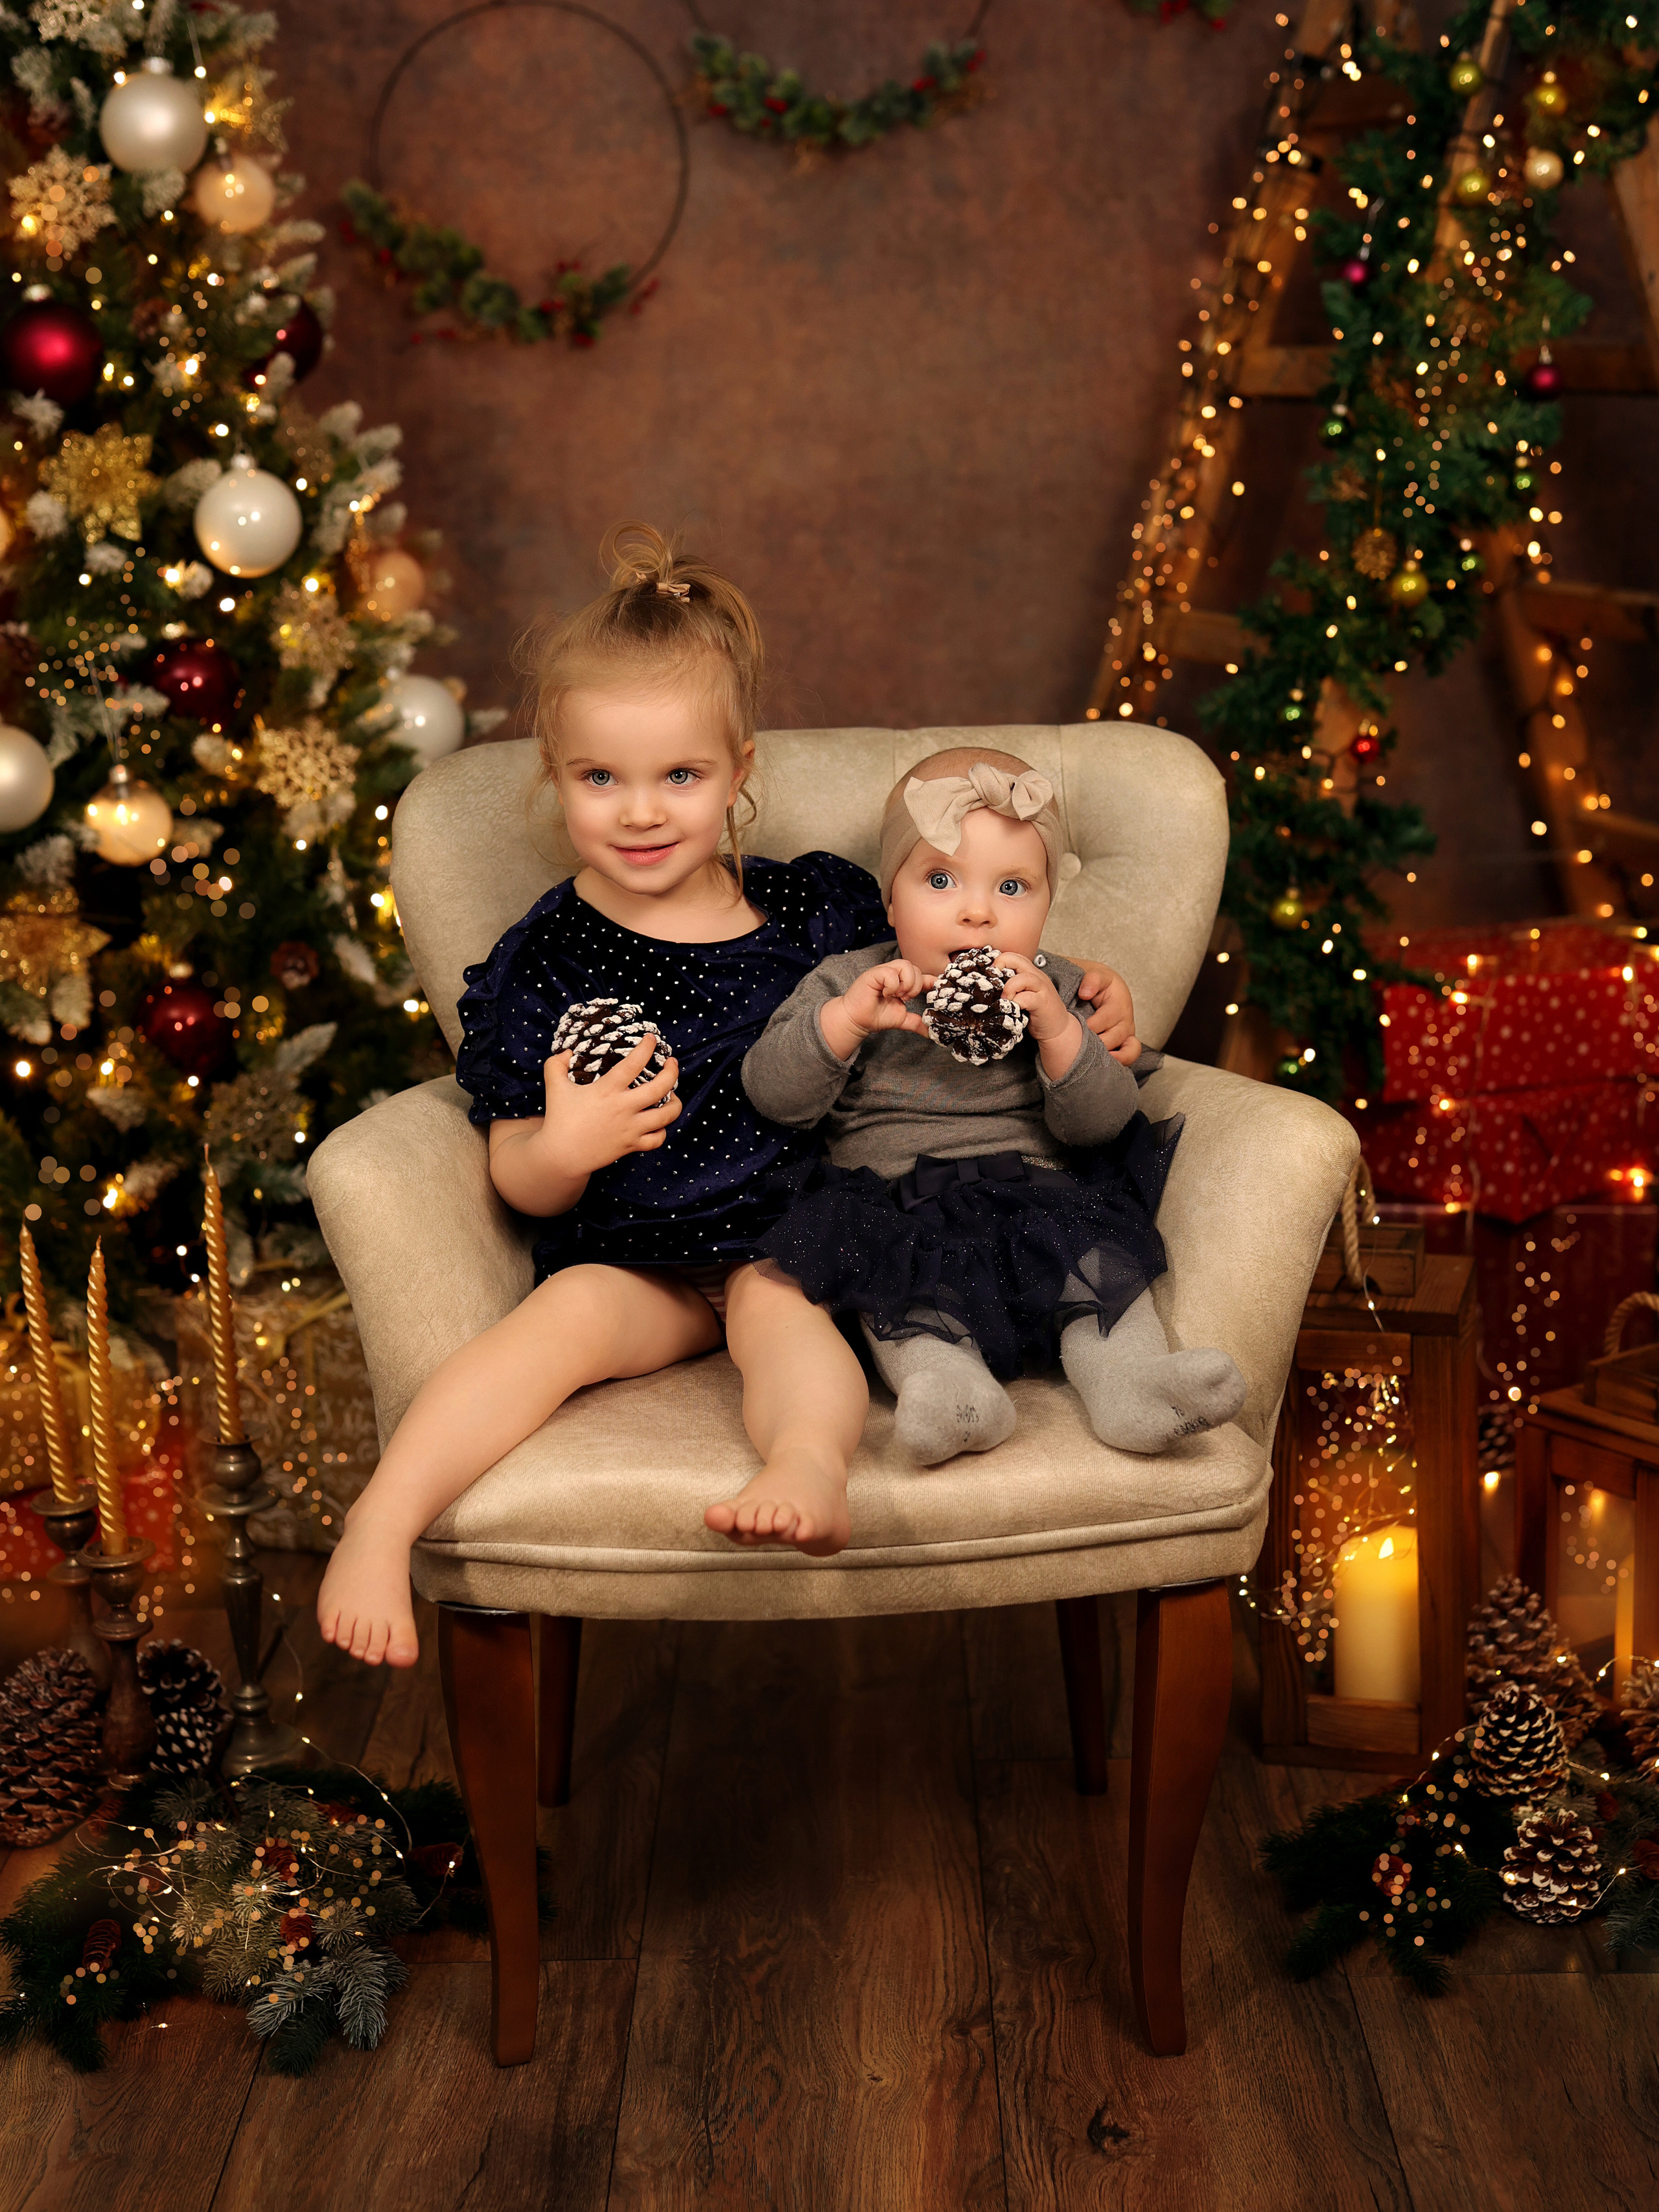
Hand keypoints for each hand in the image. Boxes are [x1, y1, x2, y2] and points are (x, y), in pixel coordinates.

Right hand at [538, 1032, 681, 1174]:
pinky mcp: (632, 1145)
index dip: (646, 1048)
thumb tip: (566, 1052)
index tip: (651, 1039)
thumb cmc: (559, 1120)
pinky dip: (663, 1130)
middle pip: (660, 1088)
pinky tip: (659, 1122)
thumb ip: (556, 1065)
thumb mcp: (554, 1088)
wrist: (562, 1157)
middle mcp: (624, 1108)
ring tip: (674, 1094)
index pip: (633, 1064)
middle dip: (672, 1072)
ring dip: (675, 1102)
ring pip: (667, 1115)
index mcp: (607, 1091)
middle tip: (671, 1063)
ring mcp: (631, 1128)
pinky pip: (658, 1139)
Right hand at [820, 959, 932, 1059]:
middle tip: (905, 999)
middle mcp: (894, 973)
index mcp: (902, 982)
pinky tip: (885, 994)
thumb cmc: (876, 1016)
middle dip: (915, 986)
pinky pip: (890, 972)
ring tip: (896, 995)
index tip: (936, 990)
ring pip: (905, 966)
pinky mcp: (874, 973)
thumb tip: (931, 1033)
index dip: (931, 980)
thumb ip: (917, 1022)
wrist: (857, 1020)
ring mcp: (884, 971)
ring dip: (905, 984)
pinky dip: (892, 985)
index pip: (922, 975)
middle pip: (916, 968)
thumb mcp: (901, 1019)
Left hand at [997, 952, 1073, 1045]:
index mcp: (1031, 973)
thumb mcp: (1023, 995)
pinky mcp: (1043, 1004)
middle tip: (991, 978)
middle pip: (1018, 959)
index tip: (988, 973)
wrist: (1059, 1029)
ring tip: (1003, 998)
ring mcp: (1042, 990)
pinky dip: (1017, 1002)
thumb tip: (988, 987)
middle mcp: (1037, 977)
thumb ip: (1012, 988)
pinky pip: (1028, 998)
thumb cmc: (1037, 1012)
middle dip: (1001, 964)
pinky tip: (1013, 1008)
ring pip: (1025, 977)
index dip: (999, 960)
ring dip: (1009, 987)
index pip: (1014, 957)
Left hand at [1074, 962, 1141, 1065]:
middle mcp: (1127, 1018)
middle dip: (1097, 1043)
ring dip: (1109, 1055)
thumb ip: (1092, 979)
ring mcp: (1128, 1032)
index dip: (1091, 1026)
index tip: (1075, 1028)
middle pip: (1116, 1037)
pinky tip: (1104, 1065)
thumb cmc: (1097, 983)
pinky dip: (1121, 1061)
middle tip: (1079, 1046)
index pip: (1107, 1018)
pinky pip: (1131, 1055)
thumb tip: (1085, 993)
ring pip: (1127, 1050)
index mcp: (1119, 1001)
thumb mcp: (1095, 974)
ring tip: (1093, 1060)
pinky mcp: (1125, 1042)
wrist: (1103, 987)